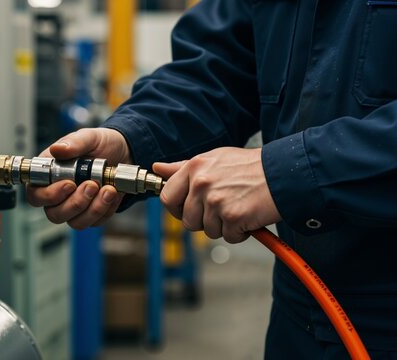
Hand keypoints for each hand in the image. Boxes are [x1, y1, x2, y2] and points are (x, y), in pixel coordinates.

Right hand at [26, 128, 130, 229]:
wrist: (123, 153)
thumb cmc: (100, 144)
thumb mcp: (89, 137)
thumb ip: (73, 142)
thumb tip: (57, 149)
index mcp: (49, 175)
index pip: (36, 194)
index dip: (49, 195)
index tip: (69, 184)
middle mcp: (58, 194)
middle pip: (54, 214)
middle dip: (76, 203)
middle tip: (92, 185)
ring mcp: (74, 206)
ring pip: (75, 222)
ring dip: (93, 209)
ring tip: (108, 189)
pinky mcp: (91, 214)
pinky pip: (94, 222)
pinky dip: (105, 209)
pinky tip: (113, 193)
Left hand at [153, 147, 280, 242]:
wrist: (284, 173)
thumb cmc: (249, 167)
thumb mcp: (213, 159)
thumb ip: (182, 167)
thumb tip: (157, 168)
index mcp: (194, 167)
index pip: (167, 197)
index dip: (178, 209)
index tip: (189, 210)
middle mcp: (201, 183)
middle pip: (188, 221)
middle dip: (204, 221)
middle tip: (222, 209)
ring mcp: (215, 200)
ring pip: (207, 231)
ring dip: (223, 226)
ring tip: (238, 208)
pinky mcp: (232, 216)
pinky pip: (228, 237)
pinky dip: (240, 232)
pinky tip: (248, 216)